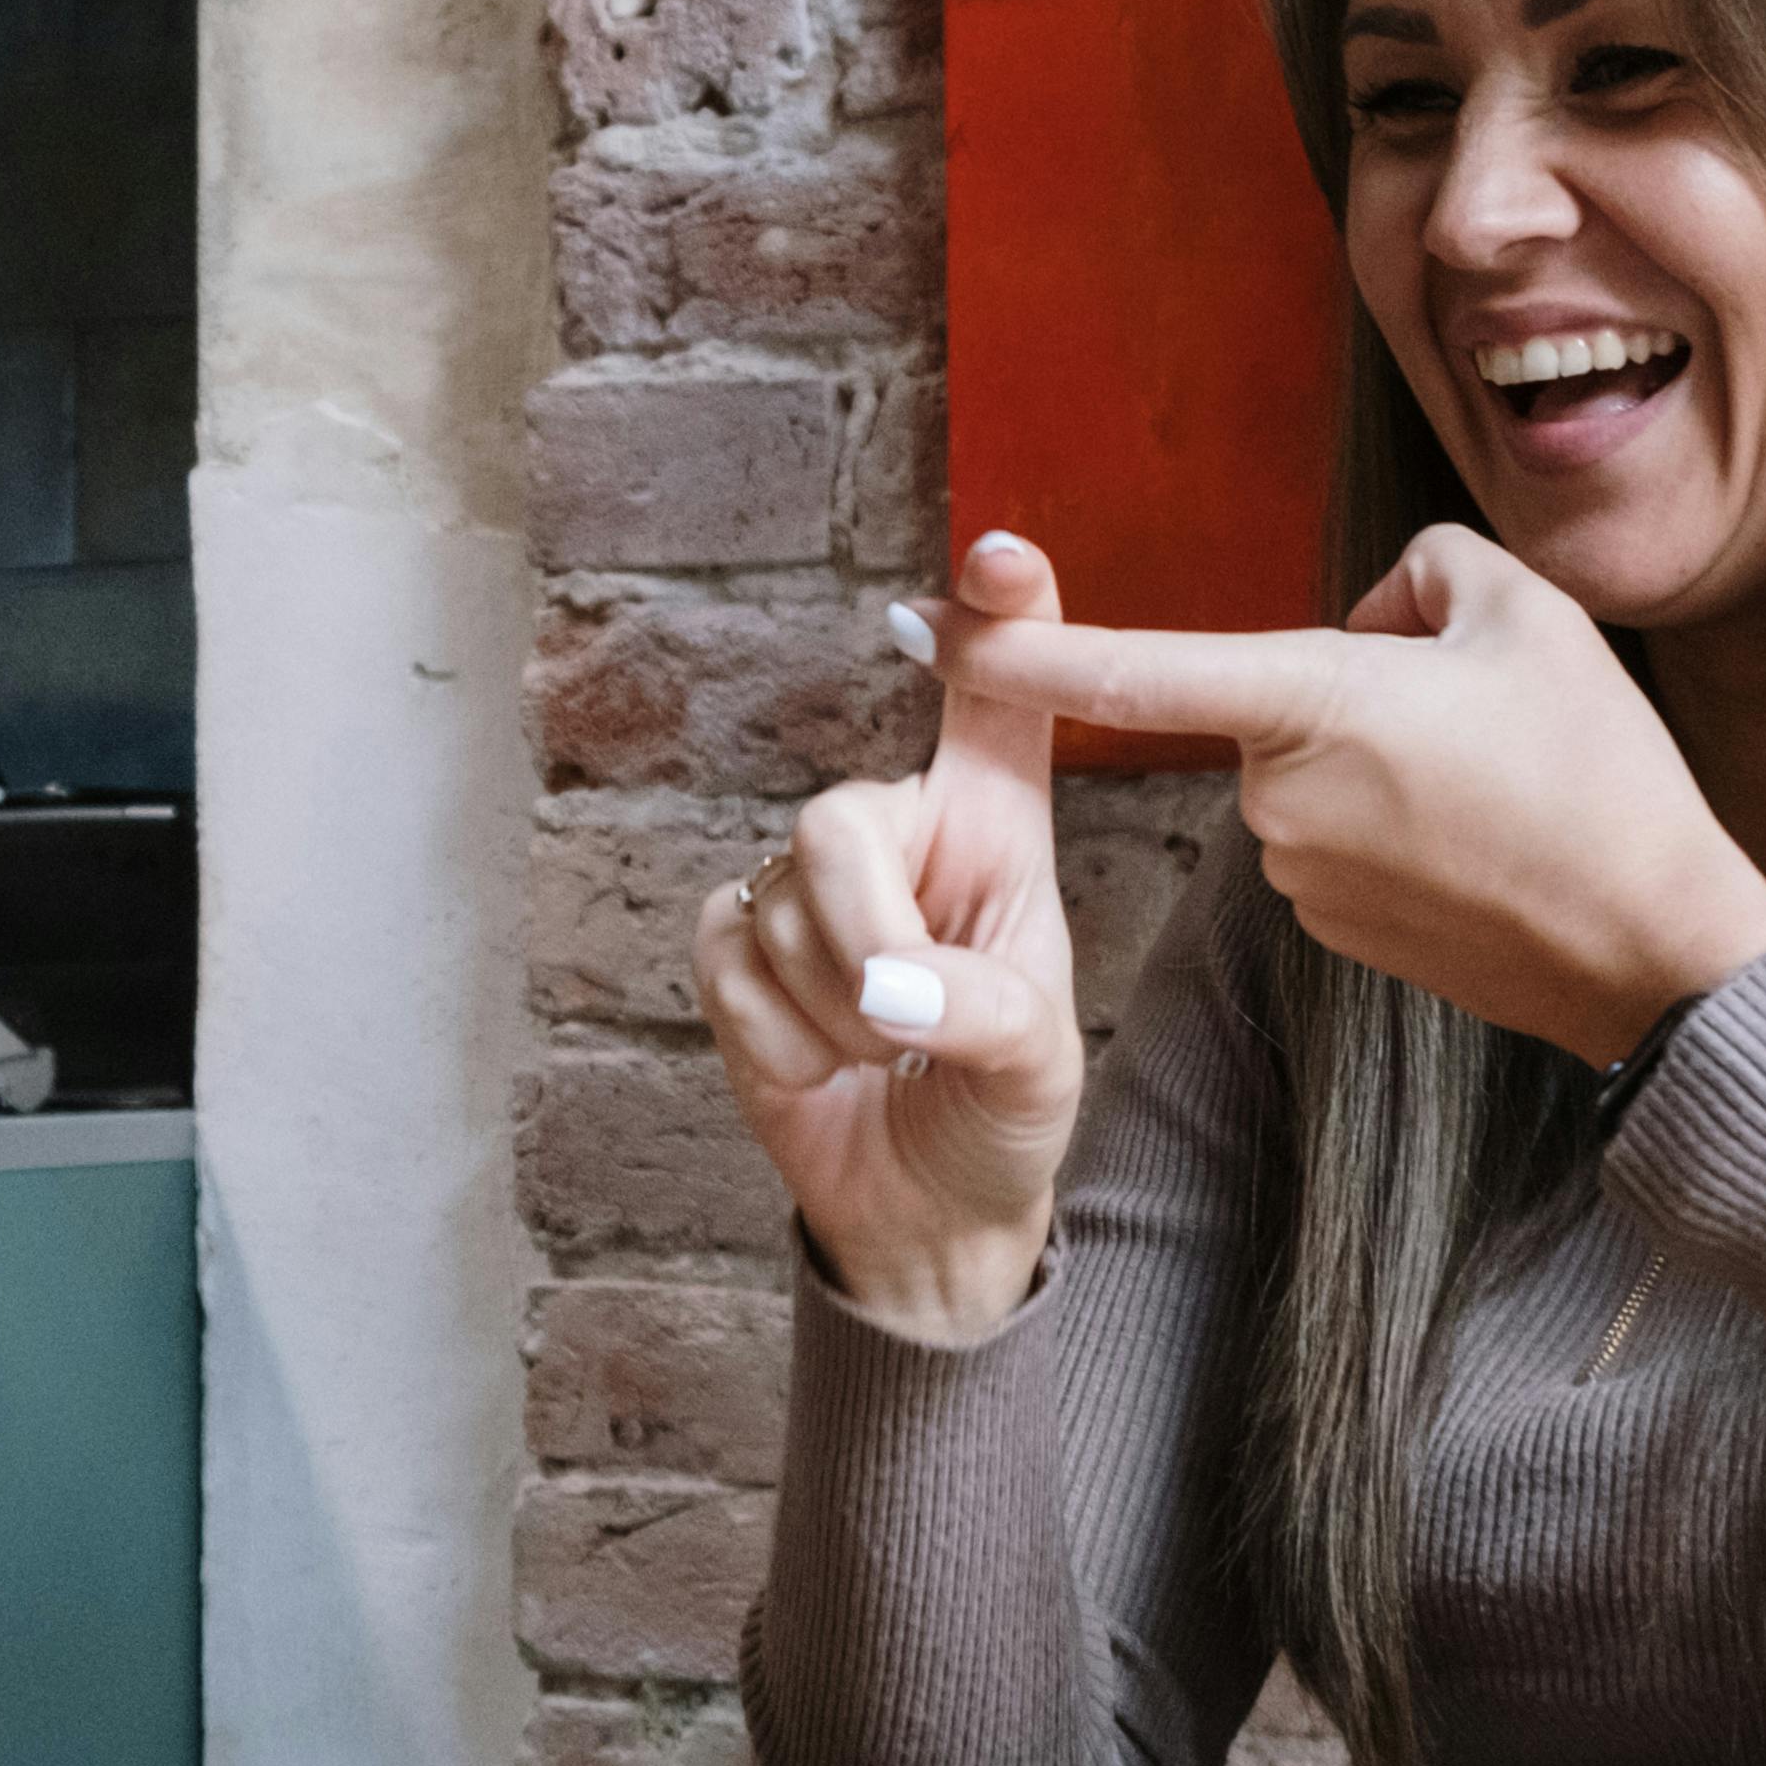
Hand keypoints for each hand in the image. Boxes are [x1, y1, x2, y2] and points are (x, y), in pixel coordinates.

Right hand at [695, 528, 1090, 1342]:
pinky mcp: (738, 943)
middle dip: (865, 940)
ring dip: (833, 1019)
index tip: (1005, 557)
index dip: (1003, 625)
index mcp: (996, 832)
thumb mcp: (1038, 1068)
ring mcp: (808, 885)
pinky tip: (819, 1065)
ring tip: (882, 1057)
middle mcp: (900, 833)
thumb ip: (985, 1014)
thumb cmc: (999, 1112)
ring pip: (781, 913)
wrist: (925, 1207)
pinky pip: (726, 965)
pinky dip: (776, 1042)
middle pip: (838, 820)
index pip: (999, 705)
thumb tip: (894, 993)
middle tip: (907, 1027)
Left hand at [918, 525, 1765, 1065]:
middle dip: (1355, 688)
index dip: (1020, 645)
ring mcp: (1298, 877)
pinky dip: (1396, 829)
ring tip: (1500, 792)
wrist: (1652, 951)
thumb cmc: (1601, 775)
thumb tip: (1376, 617)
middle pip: (1278, 699)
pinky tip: (1485, 846)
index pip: (1133, 667)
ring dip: (1382, 761)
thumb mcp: (1528, 615)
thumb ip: (1426, 573)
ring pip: (1312, 770)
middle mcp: (1276, 798)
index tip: (926, 623)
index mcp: (1310, 703)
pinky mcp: (1331, 933)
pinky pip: (1339, 839)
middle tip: (1483, 719)